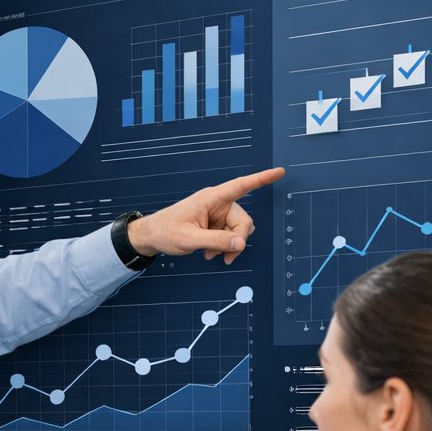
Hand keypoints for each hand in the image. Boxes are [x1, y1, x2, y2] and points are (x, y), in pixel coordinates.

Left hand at [128, 167, 283, 264]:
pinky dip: (223, 247)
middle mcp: (217, 204)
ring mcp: (217, 214)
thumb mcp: (190, 239)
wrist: (152, 236)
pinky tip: (209, 254)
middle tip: (226, 258)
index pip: (240, 186)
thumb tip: (241, 244)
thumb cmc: (165, 231)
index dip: (261, 179)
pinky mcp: (215, 224)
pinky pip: (230, 236)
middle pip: (243, 220)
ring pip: (238, 231)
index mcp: (211, 198)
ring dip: (229, 246)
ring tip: (211, 255)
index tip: (279, 172)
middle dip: (237, 240)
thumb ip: (216, 241)